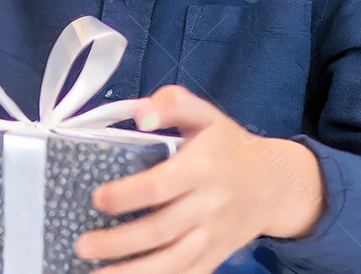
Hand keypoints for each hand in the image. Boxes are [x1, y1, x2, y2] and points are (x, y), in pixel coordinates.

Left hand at [74, 84, 325, 272]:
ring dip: (132, 271)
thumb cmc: (230, 147)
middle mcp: (208, 206)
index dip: (127, 196)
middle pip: (160, 230)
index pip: (160, 186)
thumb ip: (173, 104)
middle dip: (119, 242)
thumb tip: (141, 113)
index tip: (98, 199)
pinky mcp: (216, 256)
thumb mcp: (205, 114)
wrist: (276, 184)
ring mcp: (213, 236)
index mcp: (201, 168)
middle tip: (84, 244)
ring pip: (172, 262)